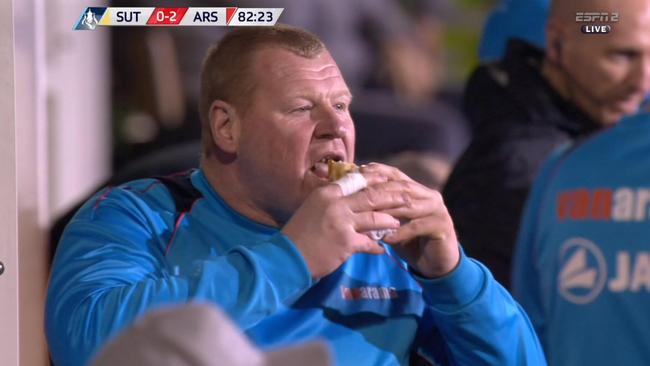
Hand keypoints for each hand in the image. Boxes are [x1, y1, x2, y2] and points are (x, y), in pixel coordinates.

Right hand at [282, 173, 406, 278]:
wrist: (287, 257)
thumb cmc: (298, 234)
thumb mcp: (312, 208)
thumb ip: (331, 201)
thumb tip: (350, 196)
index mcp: (327, 193)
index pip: (357, 181)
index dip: (375, 180)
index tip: (389, 179)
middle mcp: (336, 204)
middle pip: (372, 197)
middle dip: (393, 197)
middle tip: (408, 197)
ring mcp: (342, 223)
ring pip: (375, 219)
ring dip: (390, 222)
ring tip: (399, 224)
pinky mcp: (346, 243)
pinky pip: (370, 243)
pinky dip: (377, 247)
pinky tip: (383, 249)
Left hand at [360, 163, 459, 277]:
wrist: (436, 263)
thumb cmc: (410, 241)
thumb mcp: (394, 222)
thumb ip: (382, 210)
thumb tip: (354, 200)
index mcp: (418, 190)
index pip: (396, 175)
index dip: (377, 172)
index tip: (358, 173)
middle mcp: (429, 195)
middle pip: (401, 187)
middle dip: (379, 191)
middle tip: (359, 197)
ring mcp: (437, 209)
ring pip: (408, 205)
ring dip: (387, 211)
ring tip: (368, 217)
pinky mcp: (441, 226)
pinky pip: (416, 227)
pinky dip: (399, 232)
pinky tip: (386, 238)